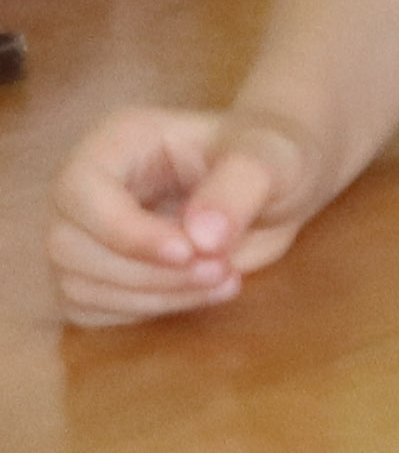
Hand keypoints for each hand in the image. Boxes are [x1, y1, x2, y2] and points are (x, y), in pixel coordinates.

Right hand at [49, 104, 322, 322]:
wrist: (277, 186)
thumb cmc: (271, 157)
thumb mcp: (273, 159)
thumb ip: (238, 188)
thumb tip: (201, 240)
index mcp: (116, 140)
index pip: (79, 190)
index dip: (125, 231)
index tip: (189, 251)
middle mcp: (87, 186)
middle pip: (67, 246)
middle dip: (145, 272)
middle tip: (221, 270)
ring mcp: (85, 232)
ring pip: (76, 285)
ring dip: (151, 297)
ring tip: (223, 280)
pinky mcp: (96, 272)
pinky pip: (91, 310)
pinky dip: (145, 311)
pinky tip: (199, 294)